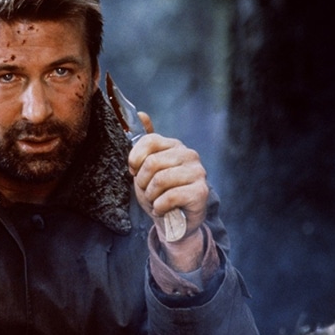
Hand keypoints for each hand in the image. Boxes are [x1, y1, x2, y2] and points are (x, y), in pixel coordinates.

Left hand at [129, 113, 208, 271]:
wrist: (174, 221)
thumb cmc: (159, 192)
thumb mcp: (145, 167)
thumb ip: (144, 142)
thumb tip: (141, 113)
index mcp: (174, 145)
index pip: (149, 141)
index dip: (135, 159)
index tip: (133, 172)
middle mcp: (189, 155)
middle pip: (152, 163)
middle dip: (142, 182)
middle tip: (146, 191)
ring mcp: (198, 172)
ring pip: (160, 180)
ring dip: (150, 196)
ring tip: (155, 200)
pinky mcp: (201, 192)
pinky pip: (170, 196)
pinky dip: (159, 207)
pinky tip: (162, 210)